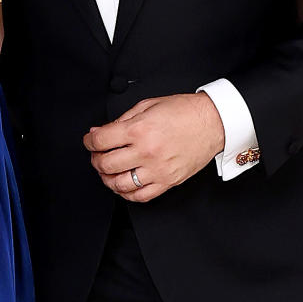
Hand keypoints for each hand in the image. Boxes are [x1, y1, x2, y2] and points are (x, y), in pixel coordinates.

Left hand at [84, 93, 224, 202]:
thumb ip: (121, 120)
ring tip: (108, 171)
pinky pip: (141, 196)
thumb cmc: (184, 112)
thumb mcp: (148, 106)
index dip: (89, 141)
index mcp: (139, 130)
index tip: (90, 141)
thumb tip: (99, 131)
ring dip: (108, 179)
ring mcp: (157, 170)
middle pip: (106, 164)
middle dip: (96, 160)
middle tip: (97, 155)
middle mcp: (146, 152)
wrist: (213, 122)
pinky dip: (127, 193)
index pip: (100, 141)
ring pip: (119, 184)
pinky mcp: (168, 181)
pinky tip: (124, 185)